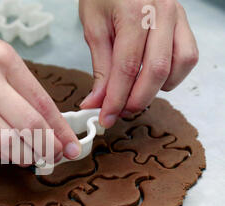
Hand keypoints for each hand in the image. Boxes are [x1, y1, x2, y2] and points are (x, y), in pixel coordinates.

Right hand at [0, 9, 80, 164]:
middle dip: (46, 148)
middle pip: (27, 126)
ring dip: (22, 155)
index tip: (69, 145)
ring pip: (3, 141)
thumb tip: (38, 118)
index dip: (59, 130)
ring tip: (31, 159)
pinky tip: (2, 151)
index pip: (41, 103)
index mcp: (1, 58)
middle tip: (53, 158)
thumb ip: (13, 82)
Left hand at [79, 0, 198, 127]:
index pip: (127, 67)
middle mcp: (162, 12)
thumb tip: (96, 102)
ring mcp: (178, 16)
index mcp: (135, 12)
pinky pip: (188, 56)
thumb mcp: (93, 28)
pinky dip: (172, 75)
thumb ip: (100, 67)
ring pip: (180, 64)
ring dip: (158, 88)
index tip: (105, 117)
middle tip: (118, 112)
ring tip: (134, 93)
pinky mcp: (183, 22)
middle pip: (157, 70)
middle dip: (136, 100)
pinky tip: (152, 78)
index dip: (116, 98)